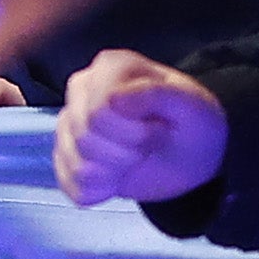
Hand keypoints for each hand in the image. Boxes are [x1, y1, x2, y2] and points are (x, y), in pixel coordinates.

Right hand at [54, 48, 227, 205]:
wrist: (190, 154)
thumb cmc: (193, 124)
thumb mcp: (192, 107)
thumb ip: (155, 94)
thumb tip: (113, 98)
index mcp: (111, 67)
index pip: (99, 111)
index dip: (134, 132)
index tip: (160, 129)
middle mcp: (82, 88)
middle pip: (85, 137)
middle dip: (126, 153)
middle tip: (149, 148)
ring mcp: (70, 122)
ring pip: (77, 164)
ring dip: (115, 173)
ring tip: (135, 160)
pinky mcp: (65, 154)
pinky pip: (69, 184)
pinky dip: (99, 191)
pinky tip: (117, 179)